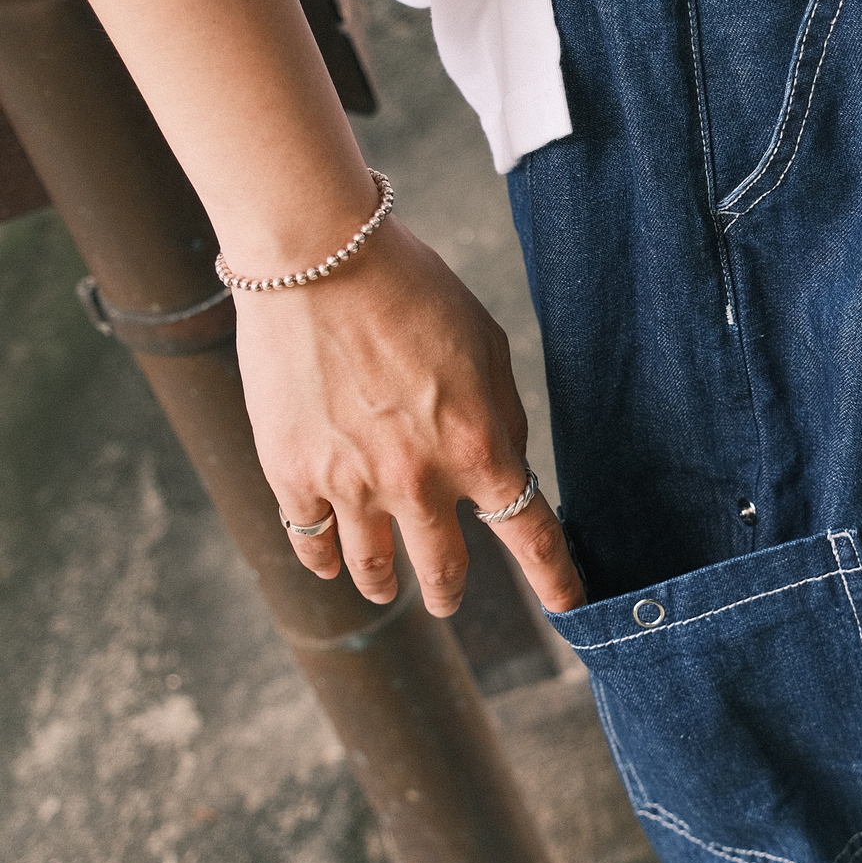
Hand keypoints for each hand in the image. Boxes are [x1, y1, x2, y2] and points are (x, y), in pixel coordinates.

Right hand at [239, 217, 585, 616]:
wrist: (318, 256)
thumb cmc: (412, 289)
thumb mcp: (487, 346)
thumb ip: (502, 418)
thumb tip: (505, 468)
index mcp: (479, 449)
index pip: (532, 536)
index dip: (556, 579)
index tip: (569, 607)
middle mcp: (418, 482)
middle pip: (444, 570)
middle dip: (450, 592)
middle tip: (448, 600)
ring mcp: (350, 485)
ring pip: (372, 571)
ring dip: (386, 586)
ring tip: (386, 589)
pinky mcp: (291, 474)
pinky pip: (311, 542)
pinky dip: (324, 558)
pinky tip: (330, 560)